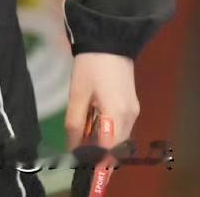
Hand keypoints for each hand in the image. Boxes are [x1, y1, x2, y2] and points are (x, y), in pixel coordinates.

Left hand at [66, 52, 137, 169]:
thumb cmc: (89, 66)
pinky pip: (120, 126)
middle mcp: (130, 116)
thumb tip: (72, 147)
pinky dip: (107, 131)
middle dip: (98, 152)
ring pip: (119, 137)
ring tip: (81, 137)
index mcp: (116, 114)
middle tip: (77, 151)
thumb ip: (74, 122)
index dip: (96, 159)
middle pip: (116, 146)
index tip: (80, 162)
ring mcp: (133, 111)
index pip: (110, 149)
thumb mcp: (77, 94)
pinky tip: (91, 125)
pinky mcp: (131, 105)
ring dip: (102, 142)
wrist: (109, 41)